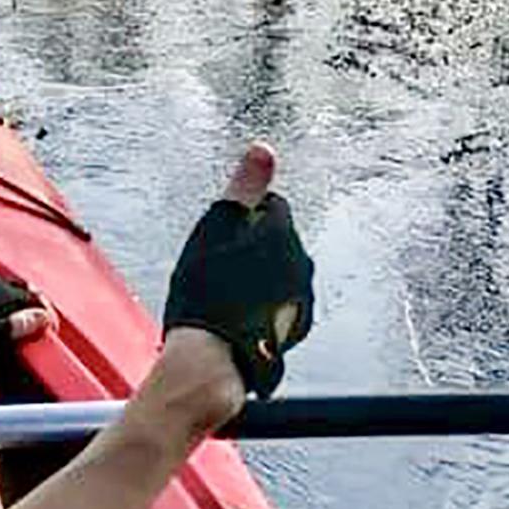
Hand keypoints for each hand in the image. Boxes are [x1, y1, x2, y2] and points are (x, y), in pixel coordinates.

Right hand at [163, 143, 314, 400]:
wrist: (211, 359)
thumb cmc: (206, 293)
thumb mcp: (216, 227)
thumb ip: (244, 186)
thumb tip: (264, 148)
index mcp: (284, 234)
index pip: (268, 206)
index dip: (240, 217)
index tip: (219, 238)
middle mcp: (302, 264)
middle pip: (275, 241)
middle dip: (251, 249)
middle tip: (217, 268)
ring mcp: (301, 298)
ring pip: (276, 274)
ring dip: (255, 279)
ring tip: (222, 295)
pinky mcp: (294, 327)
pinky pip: (277, 304)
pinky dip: (260, 307)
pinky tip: (234, 317)